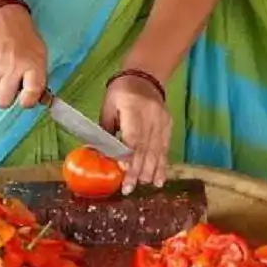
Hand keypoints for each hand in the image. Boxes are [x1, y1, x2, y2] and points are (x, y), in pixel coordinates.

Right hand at [0, 5, 47, 109]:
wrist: (2, 14)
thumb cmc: (24, 35)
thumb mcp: (39, 53)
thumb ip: (40, 77)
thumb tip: (42, 100)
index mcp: (34, 66)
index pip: (31, 97)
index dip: (28, 102)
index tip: (26, 99)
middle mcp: (14, 67)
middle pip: (4, 102)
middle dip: (6, 97)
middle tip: (10, 87)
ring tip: (2, 71)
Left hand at [100, 75, 170, 192]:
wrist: (145, 77)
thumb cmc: (121, 92)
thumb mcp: (108, 106)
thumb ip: (105, 130)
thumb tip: (99, 154)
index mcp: (132, 108)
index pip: (133, 135)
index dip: (129, 155)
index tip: (124, 171)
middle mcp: (150, 117)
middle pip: (144, 147)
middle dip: (137, 170)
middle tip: (128, 188)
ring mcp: (161, 122)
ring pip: (156, 151)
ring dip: (149, 171)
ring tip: (142, 187)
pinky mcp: (168, 127)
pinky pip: (165, 149)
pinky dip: (162, 166)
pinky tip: (159, 181)